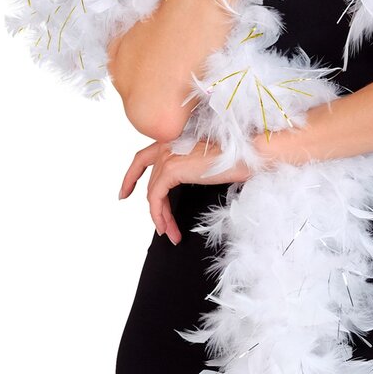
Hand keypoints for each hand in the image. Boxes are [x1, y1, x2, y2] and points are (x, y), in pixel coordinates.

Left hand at [118, 138, 253, 245]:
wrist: (248, 154)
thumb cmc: (236, 158)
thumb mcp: (206, 164)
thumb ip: (189, 169)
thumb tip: (181, 189)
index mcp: (174, 139)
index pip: (143, 158)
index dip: (131, 176)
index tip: (124, 192)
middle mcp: (167, 145)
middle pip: (151, 181)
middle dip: (156, 208)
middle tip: (162, 227)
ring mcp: (168, 155)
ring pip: (153, 193)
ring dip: (160, 217)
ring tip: (170, 234)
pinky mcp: (171, 169)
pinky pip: (156, 198)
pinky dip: (158, 215)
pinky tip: (166, 228)